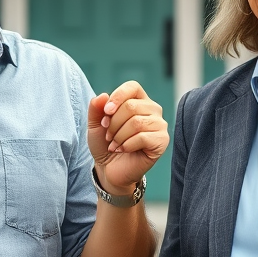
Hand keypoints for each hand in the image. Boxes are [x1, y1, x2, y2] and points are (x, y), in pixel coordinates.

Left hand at [87, 81, 168, 195]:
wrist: (109, 169)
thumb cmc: (105, 144)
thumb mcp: (95, 125)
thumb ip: (96, 108)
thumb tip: (102, 95)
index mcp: (139, 100)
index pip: (132, 87)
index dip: (117, 97)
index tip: (105, 112)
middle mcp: (152, 110)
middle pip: (131, 106)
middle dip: (114, 123)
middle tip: (108, 136)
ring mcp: (159, 125)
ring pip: (137, 122)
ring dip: (119, 136)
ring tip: (114, 144)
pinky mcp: (162, 141)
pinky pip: (143, 137)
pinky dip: (127, 145)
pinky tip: (123, 150)